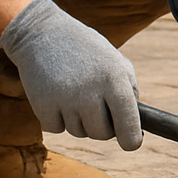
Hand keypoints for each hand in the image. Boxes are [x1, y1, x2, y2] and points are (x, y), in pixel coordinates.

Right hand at [0, 0, 141, 149]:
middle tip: (95, 105)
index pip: (128, 123)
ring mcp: (65, 100)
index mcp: (114, 79)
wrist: (42, 34)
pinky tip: (56, 95)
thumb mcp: (114, 60)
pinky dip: (57, 118)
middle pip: (103, 134)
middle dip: (102, 126)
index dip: (132, 140)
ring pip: (79, 132)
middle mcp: (90, 92)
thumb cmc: (85, 49)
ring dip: (79, 120)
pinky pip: (57, 129)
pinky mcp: (42, 106)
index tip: (131, 143)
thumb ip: (129, 89)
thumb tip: (135, 125)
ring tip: (74, 92)